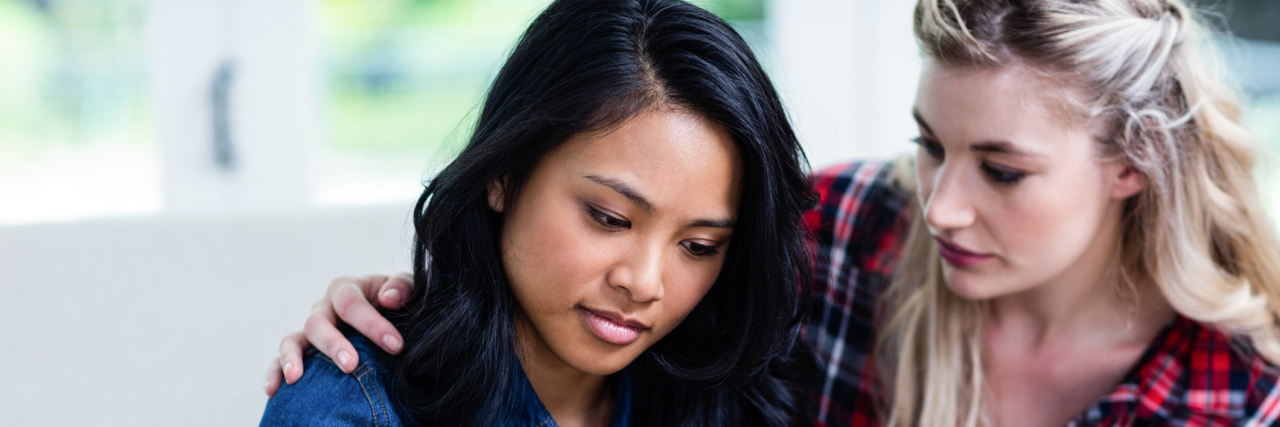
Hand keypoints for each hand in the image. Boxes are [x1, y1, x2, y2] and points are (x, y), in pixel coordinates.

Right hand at [264, 273, 413, 397]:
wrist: (389, 315)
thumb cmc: (398, 303)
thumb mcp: (408, 289)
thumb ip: (402, 286)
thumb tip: (389, 299)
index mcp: (347, 289)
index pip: (351, 303)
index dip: (373, 324)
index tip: (396, 345)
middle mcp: (324, 307)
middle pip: (318, 322)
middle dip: (333, 344)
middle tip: (351, 365)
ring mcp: (310, 329)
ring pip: (293, 339)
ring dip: (293, 358)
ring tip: (296, 378)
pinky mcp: (303, 349)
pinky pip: (281, 359)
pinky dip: (275, 373)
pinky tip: (275, 391)